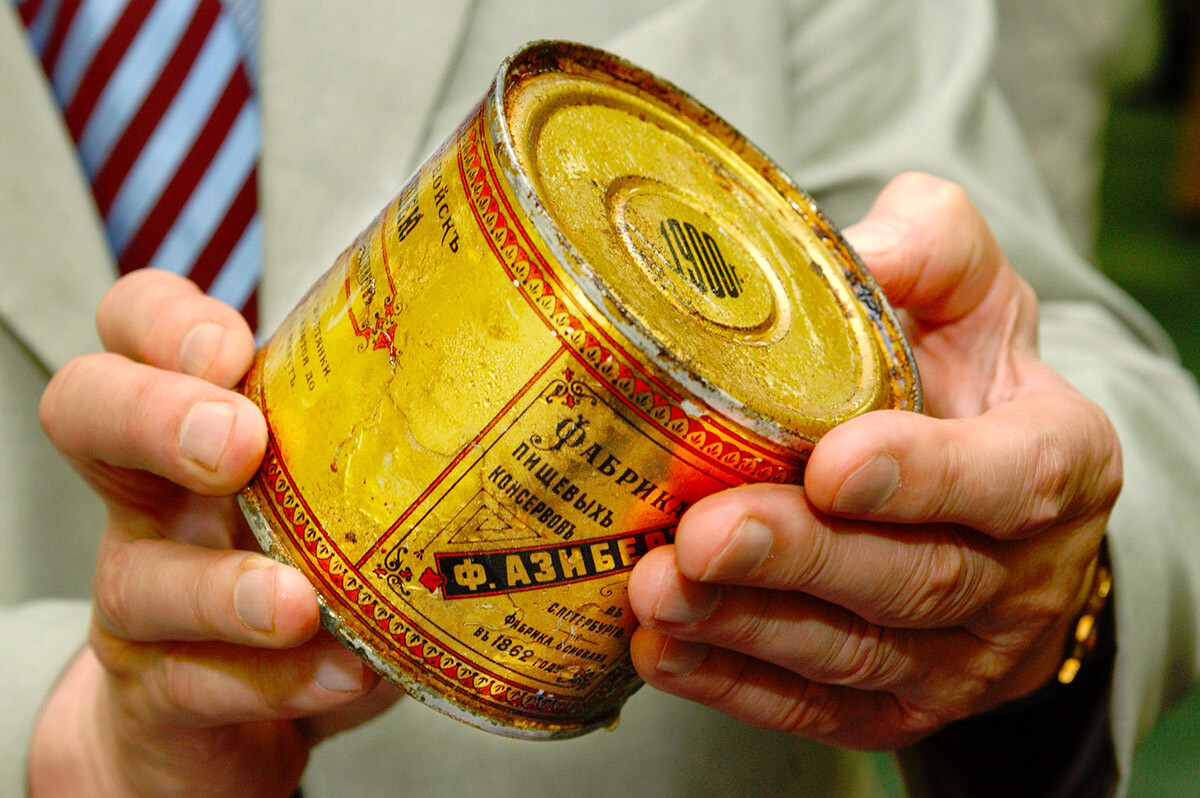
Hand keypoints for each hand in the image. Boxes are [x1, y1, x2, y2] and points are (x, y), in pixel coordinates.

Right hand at [32, 272, 400, 796]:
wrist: (222, 715)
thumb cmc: (302, 567)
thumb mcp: (334, 486)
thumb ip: (386, 441)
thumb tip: (519, 396)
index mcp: (195, 418)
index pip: (137, 326)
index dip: (164, 323)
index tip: (231, 347)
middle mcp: (152, 493)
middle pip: (88, 411)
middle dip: (157, 415)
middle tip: (238, 442)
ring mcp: (144, 593)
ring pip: (142, 575)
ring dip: (227, 586)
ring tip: (300, 600)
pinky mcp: (160, 689)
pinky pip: (200, 683)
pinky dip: (279, 679)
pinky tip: (341, 671)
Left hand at [626, 173, 1121, 749]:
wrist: (987, 493)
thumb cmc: (968, 376)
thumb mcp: (971, 293)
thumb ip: (930, 247)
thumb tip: (861, 247)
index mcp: (1060, 458)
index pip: (1014, 478)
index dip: (926, 476)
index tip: (832, 465)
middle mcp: (1025, 573)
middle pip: (915, 578)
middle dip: (801, 559)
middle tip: (705, 534)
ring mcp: (965, 655)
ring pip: (857, 652)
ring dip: (750, 626)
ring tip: (658, 591)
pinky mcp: (902, 704)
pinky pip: (822, 708)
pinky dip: (738, 686)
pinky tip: (667, 652)